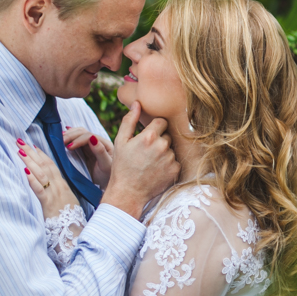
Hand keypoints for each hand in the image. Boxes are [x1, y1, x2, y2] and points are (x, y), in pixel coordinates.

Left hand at [17, 140, 77, 217]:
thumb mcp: (67, 201)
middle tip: (21, 141)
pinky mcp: (49, 204)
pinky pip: (40, 190)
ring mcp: (54, 194)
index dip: (41, 154)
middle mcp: (59, 187)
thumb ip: (59, 191)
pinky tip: (25, 172)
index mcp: (63, 185)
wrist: (75, 233)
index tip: (32, 145)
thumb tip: (49, 184)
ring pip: (41, 174)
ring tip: (20, 151)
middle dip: (32, 153)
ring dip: (30, 161)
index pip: (52, 165)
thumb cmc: (70, 220)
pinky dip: (32, 180)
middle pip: (45, 165)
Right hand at [63, 126, 113, 188]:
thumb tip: (92, 138)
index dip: (78, 139)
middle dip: (71, 135)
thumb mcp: (106, 165)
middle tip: (61, 140)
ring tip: (60, 138)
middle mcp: (98, 142)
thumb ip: (100, 151)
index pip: (89, 136)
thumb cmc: (108, 176)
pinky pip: (76, 141)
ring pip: (79, 134)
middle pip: (83, 133)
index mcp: (105, 144)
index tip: (68, 147)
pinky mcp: (85, 150)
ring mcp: (91, 145)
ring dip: (69, 134)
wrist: (106, 183)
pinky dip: (70, 138)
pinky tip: (63, 136)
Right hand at [103, 102, 179, 217]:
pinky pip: (175, 161)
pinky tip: (156, 171)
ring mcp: (171, 159)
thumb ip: (129, 120)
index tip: (148, 137)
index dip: (155, 128)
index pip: (162, 121)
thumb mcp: (120, 141)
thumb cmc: (122, 166)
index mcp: (149, 136)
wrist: (128, 193)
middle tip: (146, 153)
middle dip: (159, 140)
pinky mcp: (176, 170)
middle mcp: (163, 146)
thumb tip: (137, 103)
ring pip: (171, 149)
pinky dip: (168, 165)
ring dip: (164, 153)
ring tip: (150, 163)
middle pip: (167, 135)